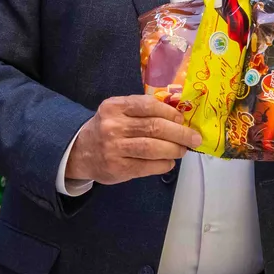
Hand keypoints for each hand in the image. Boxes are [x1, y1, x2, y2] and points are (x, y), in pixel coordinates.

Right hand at [65, 94, 202, 185]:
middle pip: (154, 127)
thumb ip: (142, 111)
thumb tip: (179, 119)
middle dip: (180, 133)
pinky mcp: (118, 168)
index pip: (148, 105)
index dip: (170, 113)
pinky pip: (147, 166)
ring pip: (153, 148)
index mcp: (114, 106)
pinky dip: (163, 164)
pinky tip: (169, 162)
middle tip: (193, 138)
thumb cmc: (108, 128)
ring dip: (174, 150)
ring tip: (183, 150)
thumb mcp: (118, 111)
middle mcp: (113, 126)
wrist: (80, 152)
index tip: (182, 119)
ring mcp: (114, 148)